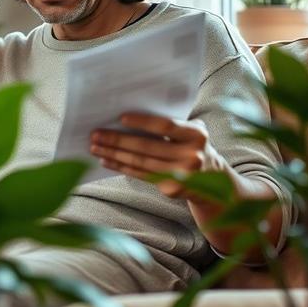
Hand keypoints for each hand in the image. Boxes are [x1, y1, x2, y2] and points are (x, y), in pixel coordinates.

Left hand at [89, 113, 228, 198]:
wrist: (212, 180)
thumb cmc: (191, 146)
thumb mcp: (190, 133)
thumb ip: (170, 125)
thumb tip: (126, 117)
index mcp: (196, 135)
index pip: (165, 126)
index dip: (142, 122)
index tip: (120, 118)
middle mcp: (193, 155)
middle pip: (147, 146)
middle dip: (118, 140)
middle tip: (95, 134)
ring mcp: (183, 175)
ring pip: (141, 162)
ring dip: (114, 155)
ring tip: (95, 148)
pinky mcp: (172, 189)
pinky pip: (141, 175)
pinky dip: (121, 167)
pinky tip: (107, 161)